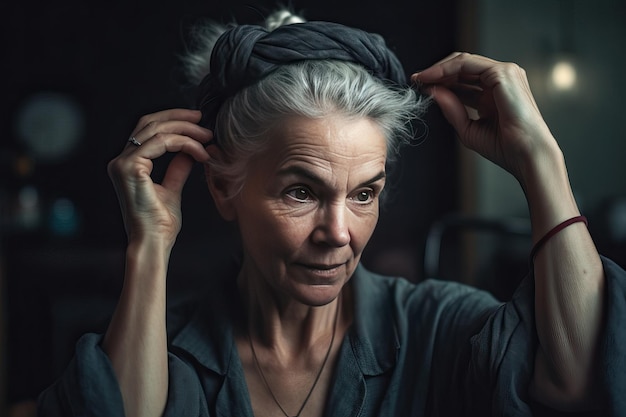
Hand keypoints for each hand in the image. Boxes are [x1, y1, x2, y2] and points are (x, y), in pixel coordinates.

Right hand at [107, 109, 212, 245]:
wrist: (153, 242)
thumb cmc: (160, 225)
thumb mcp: (171, 190)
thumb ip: (177, 169)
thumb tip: (188, 153)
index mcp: (128, 165)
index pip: (147, 130)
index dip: (171, 121)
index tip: (196, 122)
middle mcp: (121, 161)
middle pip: (149, 123)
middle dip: (178, 118)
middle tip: (201, 120)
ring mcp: (123, 163)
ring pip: (156, 130)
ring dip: (186, 130)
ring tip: (206, 137)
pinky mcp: (130, 167)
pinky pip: (161, 143)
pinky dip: (184, 143)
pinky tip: (200, 152)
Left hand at [413, 52, 558, 182]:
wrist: (525, 155)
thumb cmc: (503, 147)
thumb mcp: (468, 128)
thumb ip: (452, 109)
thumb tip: (433, 91)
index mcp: (494, 93)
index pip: (463, 78)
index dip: (441, 81)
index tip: (421, 88)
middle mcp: (500, 80)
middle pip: (462, 67)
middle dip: (437, 72)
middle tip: (416, 81)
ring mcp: (504, 73)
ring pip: (463, 61)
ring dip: (439, 69)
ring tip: (420, 80)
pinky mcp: (503, 73)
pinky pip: (467, 64)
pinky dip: (446, 70)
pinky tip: (432, 80)